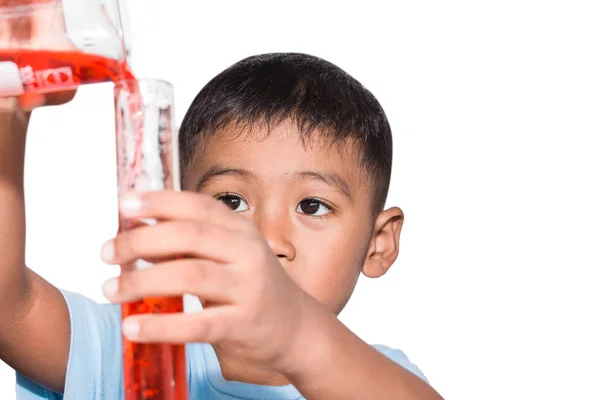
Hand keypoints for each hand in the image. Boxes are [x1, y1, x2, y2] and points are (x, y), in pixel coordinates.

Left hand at [101, 191, 317, 370]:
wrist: (294, 328)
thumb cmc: (251, 287)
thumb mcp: (228, 255)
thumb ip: (189, 244)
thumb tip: (136, 232)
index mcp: (240, 230)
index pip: (197, 205)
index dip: (159, 201)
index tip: (124, 204)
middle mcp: (247, 252)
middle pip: (188, 236)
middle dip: (140, 241)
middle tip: (107, 253)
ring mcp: (247, 288)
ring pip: (189, 276)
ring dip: (142, 282)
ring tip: (111, 291)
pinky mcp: (243, 324)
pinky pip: (196, 324)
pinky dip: (160, 326)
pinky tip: (132, 327)